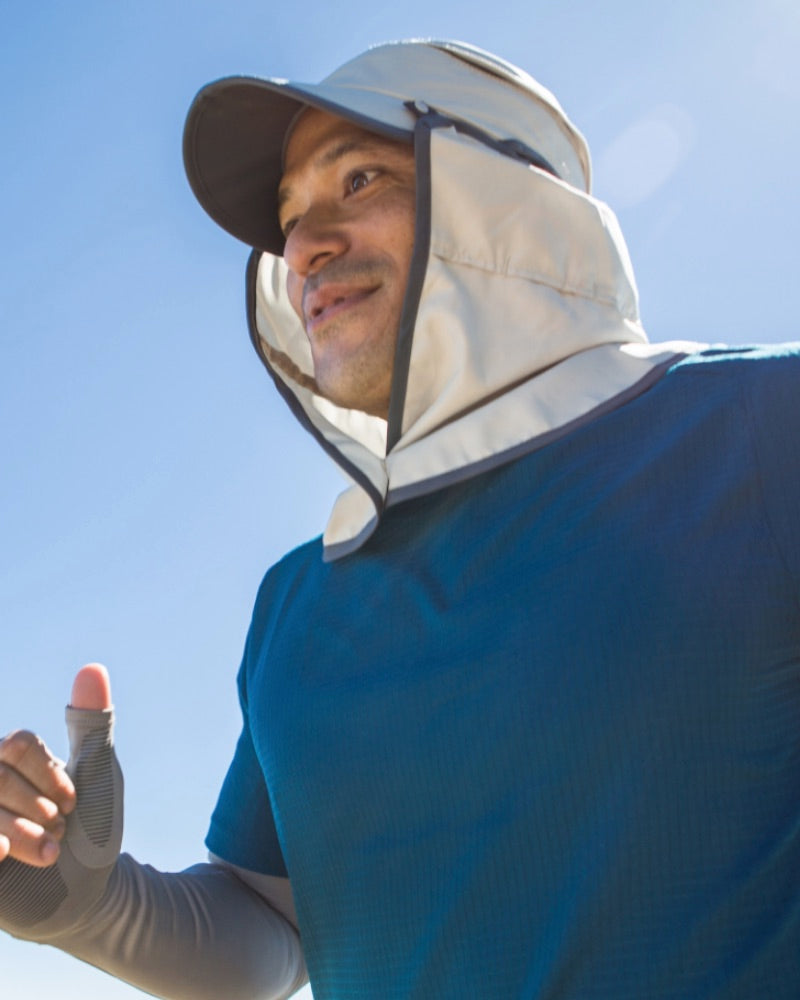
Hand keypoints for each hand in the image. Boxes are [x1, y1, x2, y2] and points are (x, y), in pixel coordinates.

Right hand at [0, 664, 111, 867]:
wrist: (90, 894)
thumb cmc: (92, 828)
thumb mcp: (97, 772)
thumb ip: (91, 724)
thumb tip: (92, 668)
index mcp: (13, 762)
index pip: (18, 744)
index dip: (50, 774)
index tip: (73, 802)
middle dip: (38, 806)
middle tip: (60, 829)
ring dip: (21, 831)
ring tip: (50, 852)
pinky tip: (5, 855)